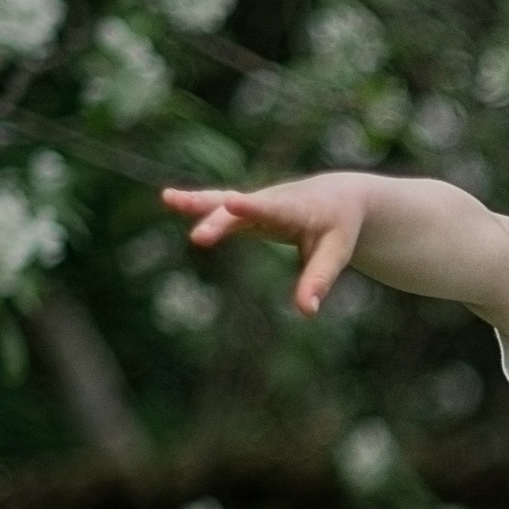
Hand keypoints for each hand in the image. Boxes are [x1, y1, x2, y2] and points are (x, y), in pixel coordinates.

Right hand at [161, 174, 366, 317]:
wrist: (338, 196)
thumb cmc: (339, 226)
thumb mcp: (336, 252)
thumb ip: (319, 280)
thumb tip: (307, 312)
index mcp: (297, 208)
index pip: (274, 209)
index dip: (253, 208)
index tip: (233, 205)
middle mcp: (273, 200)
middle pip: (242, 211)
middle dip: (220, 222)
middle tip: (198, 237)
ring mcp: (256, 202)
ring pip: (224, 201)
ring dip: (198, 202)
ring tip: (169, 199)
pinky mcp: (245, 208)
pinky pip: (219, 205)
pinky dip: (197, 203)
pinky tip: (169, 199)